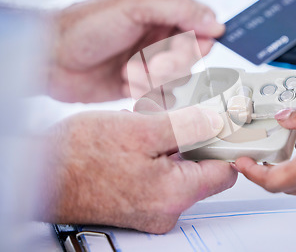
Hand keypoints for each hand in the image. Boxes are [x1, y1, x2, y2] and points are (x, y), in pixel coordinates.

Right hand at [40, 107, 236, 232]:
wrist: (37, 174)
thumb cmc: (79, 156)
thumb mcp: (142, 130)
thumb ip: (188, 126)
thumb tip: (216, 121)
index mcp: (174, 193)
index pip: (225, 172)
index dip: (227, 145)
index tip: (224, 125)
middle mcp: (166, 209)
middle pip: (201, 168)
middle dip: (192, 138)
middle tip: (177, 117)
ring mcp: (150, 209)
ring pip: (178, 168)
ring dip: (169, 143)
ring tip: (148, 125)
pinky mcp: (137, 203)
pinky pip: (159, 175)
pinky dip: (154, 154)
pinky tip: (137, 138)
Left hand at [47, 0, 223, 102]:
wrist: (51, 60)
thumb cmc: (86, 27)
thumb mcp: (135, 6)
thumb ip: (179, 10)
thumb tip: (216, 24)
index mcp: (162, 11)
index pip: (202, 24)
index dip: (200, 39)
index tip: (190, 46)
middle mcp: (160, 37)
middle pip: (193, 55)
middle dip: (171, 61)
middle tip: (150, 60)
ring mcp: (151, 62)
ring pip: (180, 78)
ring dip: (155, 78)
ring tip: (130, 71)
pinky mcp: (142, 85)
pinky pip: (164, 95)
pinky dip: (147, 93)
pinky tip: (126, 84)